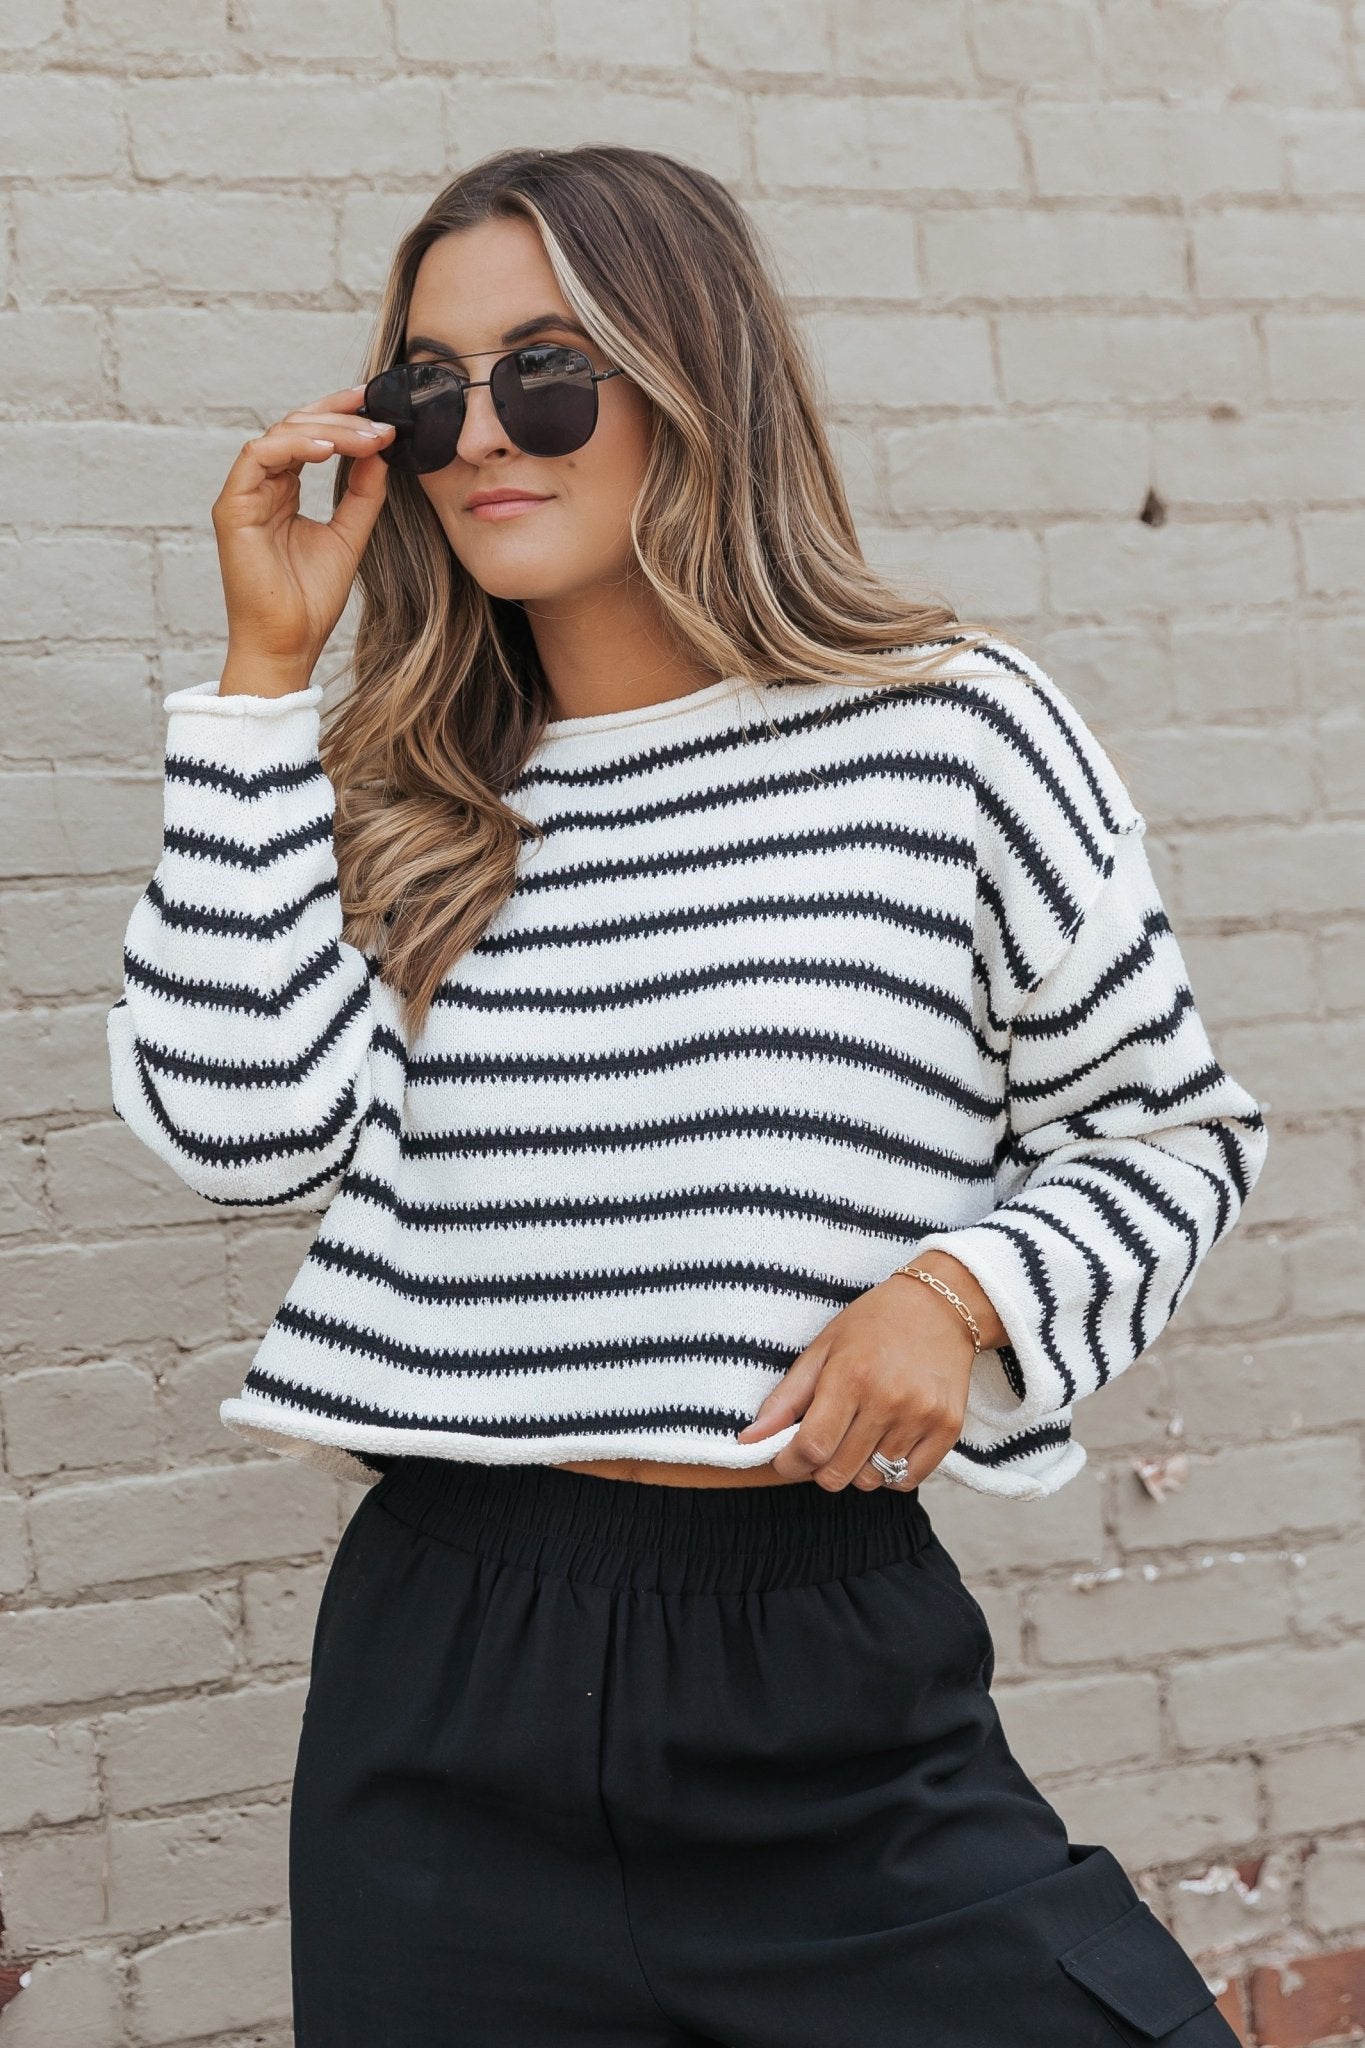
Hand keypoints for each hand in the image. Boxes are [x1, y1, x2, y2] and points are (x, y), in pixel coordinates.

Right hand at [211, 385, 394, 694]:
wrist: (289, 643)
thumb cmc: (311, 600)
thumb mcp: (350, 536)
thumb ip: (363, 494)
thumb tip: (380, 450)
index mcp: (284, 490)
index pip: (310, 436)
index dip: (342, 415)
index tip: (380, 407)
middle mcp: (262, 486)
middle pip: (296, 426)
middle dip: (341, 417)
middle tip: (382, 420)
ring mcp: (244, 494)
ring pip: (280, 434)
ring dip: (327, 429)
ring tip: (367, 437)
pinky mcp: (232, 507)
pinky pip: (259, 457)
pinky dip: (294, 446)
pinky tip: (329, 450)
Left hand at [734, 1271, 982, 1490]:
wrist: (941, 1305)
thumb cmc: (874, 1323)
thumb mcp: (822, 1348)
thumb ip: (785, 1399)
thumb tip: (748, 1441)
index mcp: (850, 1376)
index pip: (811, 1447)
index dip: (789, 1463)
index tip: (786, 1457)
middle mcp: (888, 1399)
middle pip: (838, 1473)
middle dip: (819, 1468)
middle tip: (822, 1445)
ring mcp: (921, 1416)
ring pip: (872, 1480)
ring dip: (855, 1469)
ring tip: (856, 1438)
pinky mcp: (948, 1428)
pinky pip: (908, 1480)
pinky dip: (890, 1474)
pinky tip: (884, 1446)